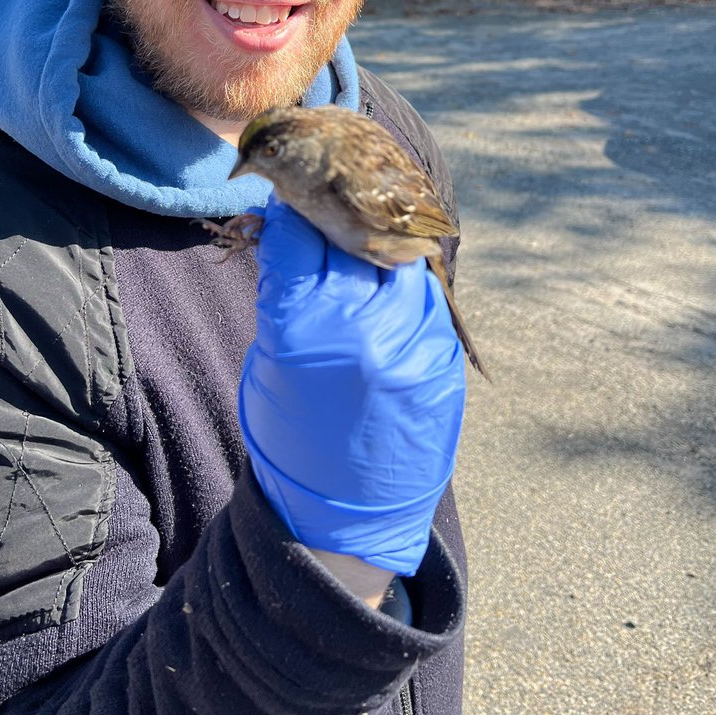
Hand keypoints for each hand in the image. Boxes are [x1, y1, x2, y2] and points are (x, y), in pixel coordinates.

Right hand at [238, 197, 465, 576]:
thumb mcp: (272, 356)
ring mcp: (408, 342)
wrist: (342, 510)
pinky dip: (406, 288)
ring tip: (365, 254)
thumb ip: (290, 289)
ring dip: (379, 247)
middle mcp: (357, 329)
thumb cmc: (293, 428)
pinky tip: (390, 297)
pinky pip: (426, 296)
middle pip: (354, 232)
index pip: (299, 232)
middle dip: (340, 217)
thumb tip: (302, 224)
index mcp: (298, 328)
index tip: (295, 204)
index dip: (294, 211)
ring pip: (398, 255)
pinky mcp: (442, 357)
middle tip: (333, 210)